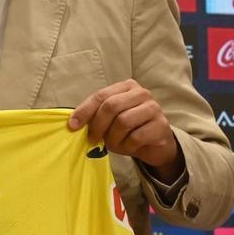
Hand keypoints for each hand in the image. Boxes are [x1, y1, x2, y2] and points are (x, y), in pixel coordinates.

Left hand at [68, 79, 183, 180]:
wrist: (156, 144)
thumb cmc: (129, 130)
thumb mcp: (110, 120)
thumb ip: (96, 116)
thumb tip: (73, 122)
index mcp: (126, 87)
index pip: (101, 96)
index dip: (85, 110)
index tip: (73, 125)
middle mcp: (141, 93)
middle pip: (111, 106)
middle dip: (98, 125)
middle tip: (92, 139)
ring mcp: (153, 108)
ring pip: (123, 122)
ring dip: (113, 138)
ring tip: (113, 144)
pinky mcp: (160, 126)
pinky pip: (135, 137)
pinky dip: (126, 146)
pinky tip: (127, 147)